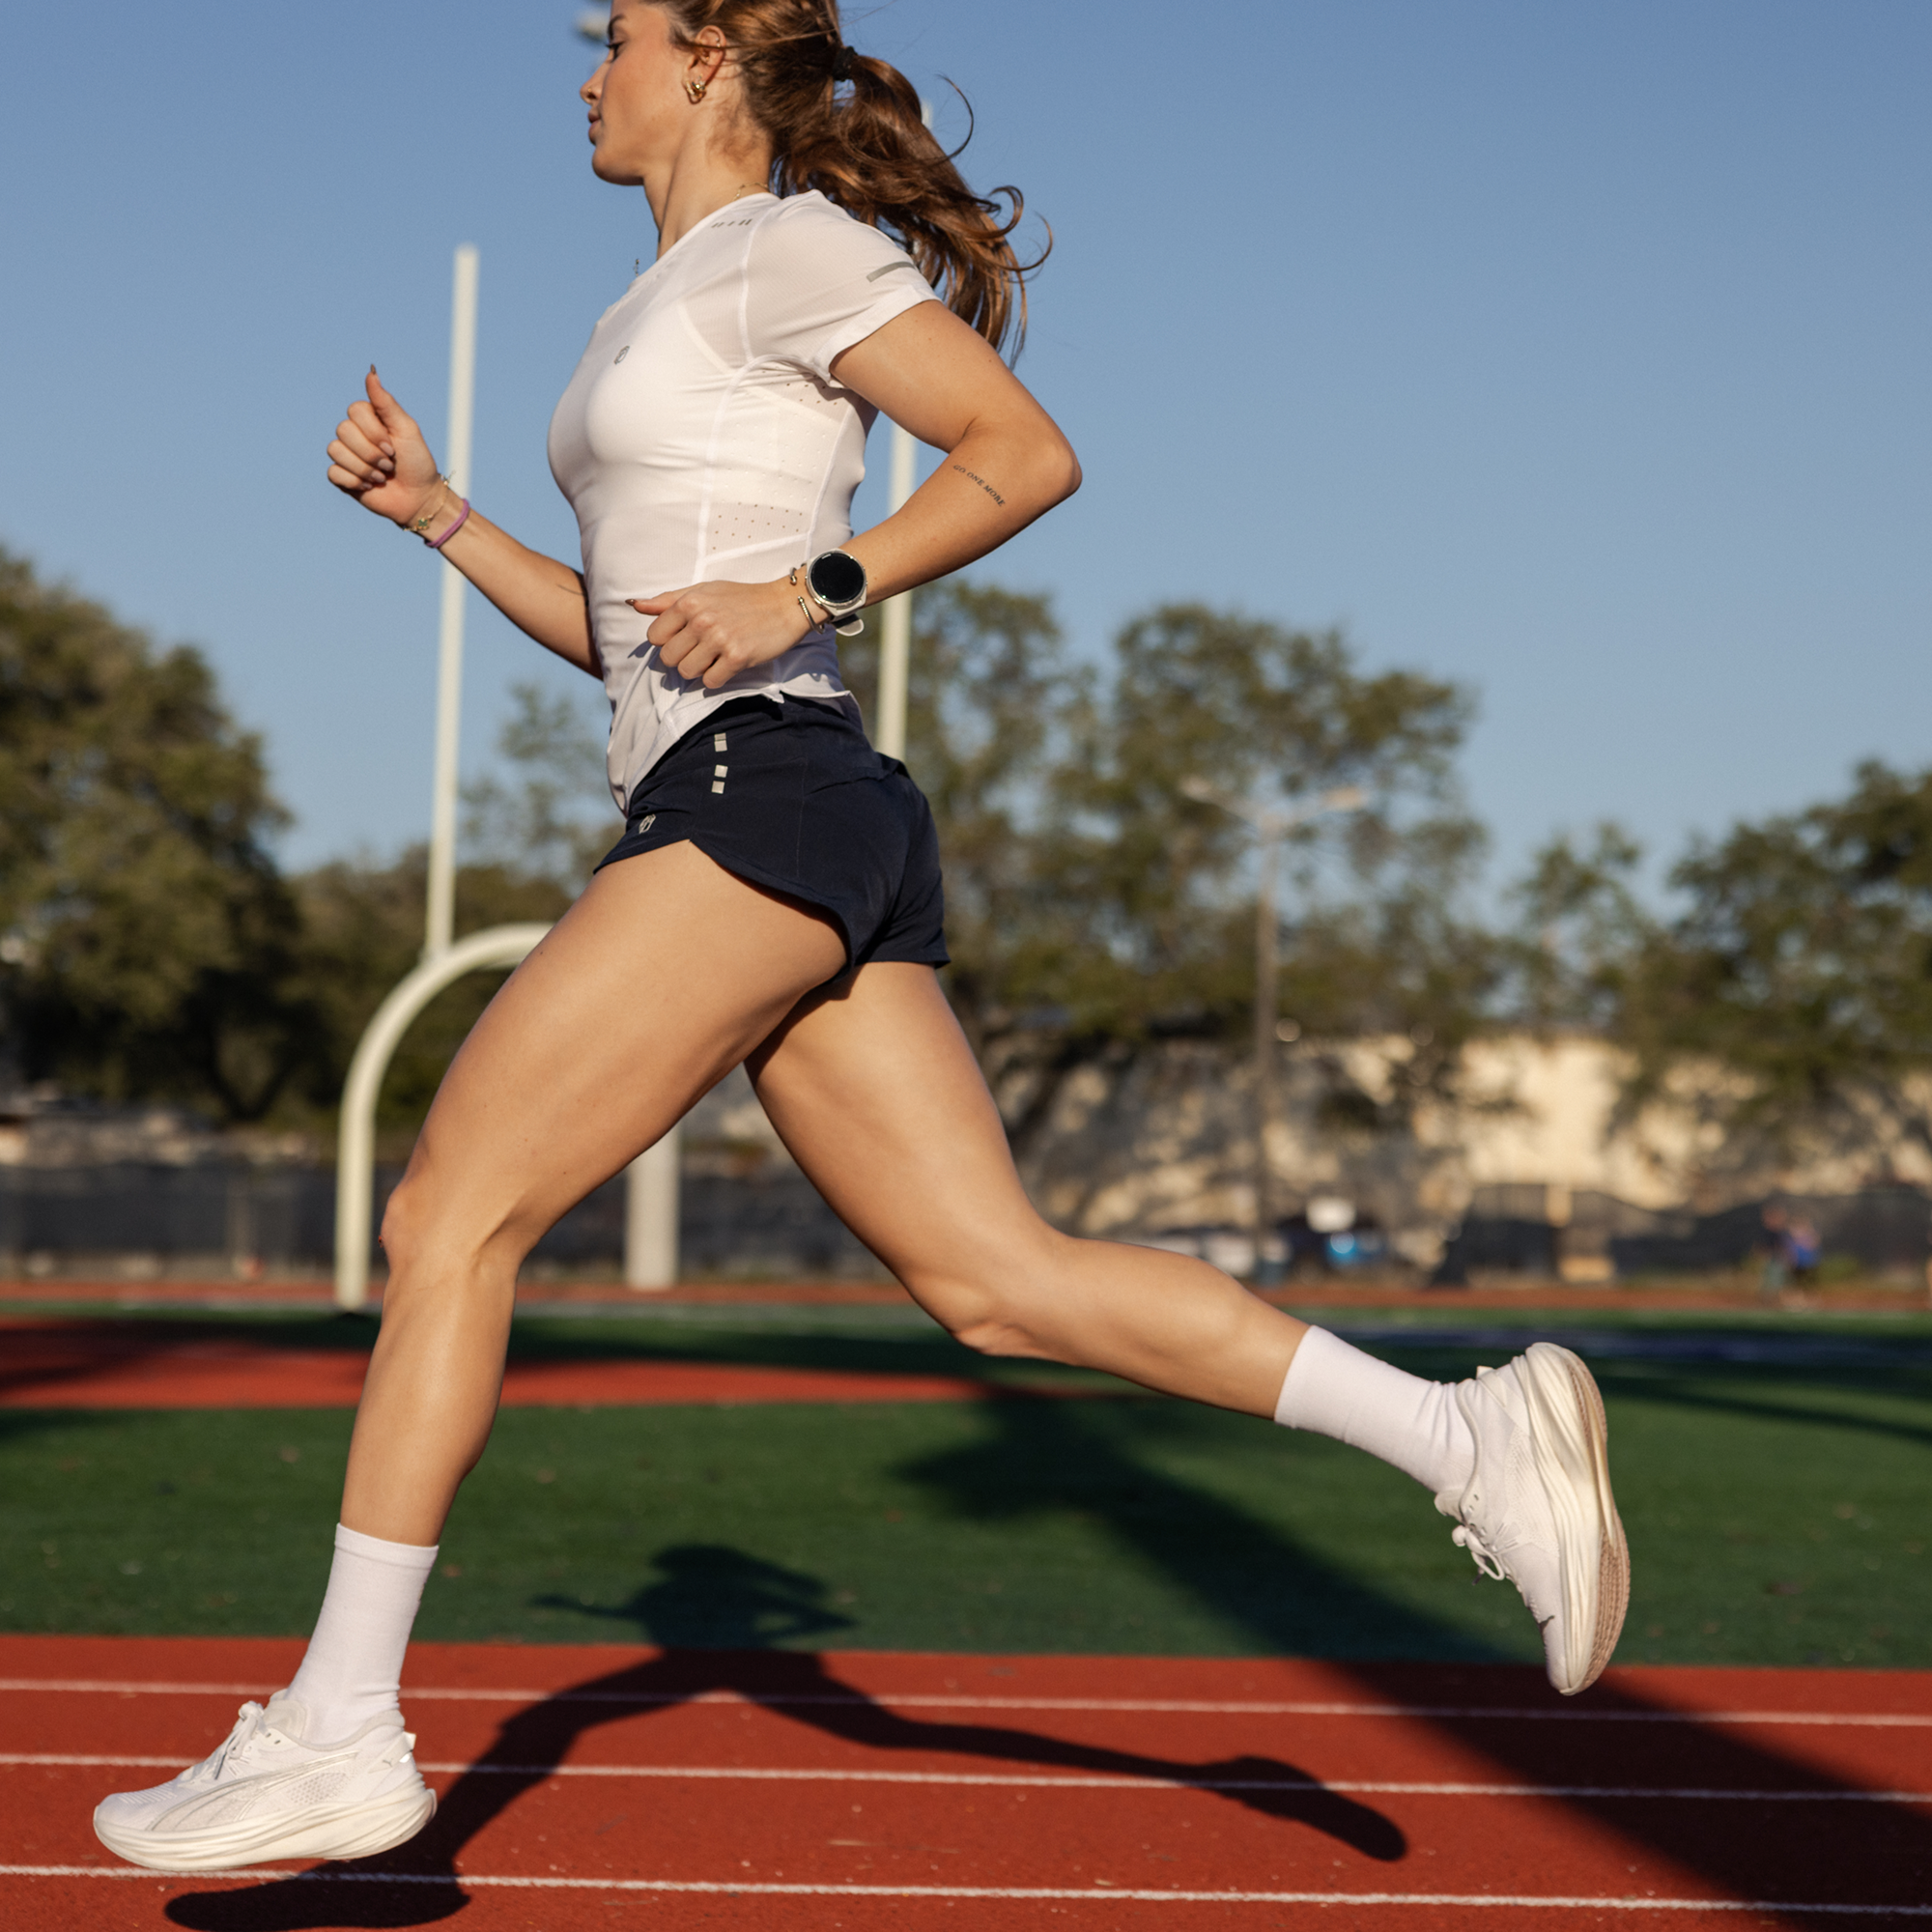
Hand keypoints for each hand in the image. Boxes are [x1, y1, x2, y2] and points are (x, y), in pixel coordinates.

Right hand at [326, 369, 444, 527]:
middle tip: (390, 465)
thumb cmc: (417, 462)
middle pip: (343, 430)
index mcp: (369, 419)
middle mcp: (355, 435)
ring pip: (336, 451)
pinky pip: (333, 472)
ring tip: (381, 477)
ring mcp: (347, 456)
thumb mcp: (406, 429)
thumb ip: (386, 402)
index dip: (373, 431)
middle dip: (371, 452)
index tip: (393, 447)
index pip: (354, 411)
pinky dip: (355, 481)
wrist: (419, 498)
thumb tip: (371, 372)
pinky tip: (370, 486)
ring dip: (364, 468)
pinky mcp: (342, 477)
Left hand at [631, 579, 818, 689]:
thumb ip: (668, 600)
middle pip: (668, 659)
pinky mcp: (737, 658)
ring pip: (686, 673)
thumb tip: (635, 605)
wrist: (784, 605)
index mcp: (689, 602)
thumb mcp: (704, 591)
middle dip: (682, 658)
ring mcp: (719, 640)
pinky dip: (717, 678)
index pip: (655, 637)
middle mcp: (701, 620)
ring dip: (699, 670)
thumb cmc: (742, 598)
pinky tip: (727, 665)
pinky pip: (710, 682)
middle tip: (702, 650)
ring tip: (714, 658)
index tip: (686, 638)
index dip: (669, 641)